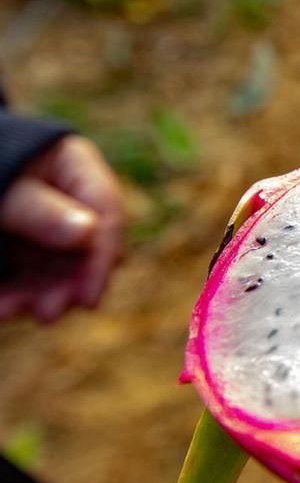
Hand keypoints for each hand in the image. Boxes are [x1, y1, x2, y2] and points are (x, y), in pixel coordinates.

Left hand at [0, 135, 123, 321]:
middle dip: (65, 285)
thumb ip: (41, 210)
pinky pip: (26, 274)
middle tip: (46, 314)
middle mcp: (69, 199)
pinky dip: (15, 292)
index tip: (88, 300)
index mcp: (76, 168)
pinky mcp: (20, 244)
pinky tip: (0, 305)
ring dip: (36, 294)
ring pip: (54, 268)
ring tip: (8, 312)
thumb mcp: (2, 183)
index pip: (106, 214)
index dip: (100, 259)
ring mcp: (44, 224)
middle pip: (83, 249)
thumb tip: (88, 235)